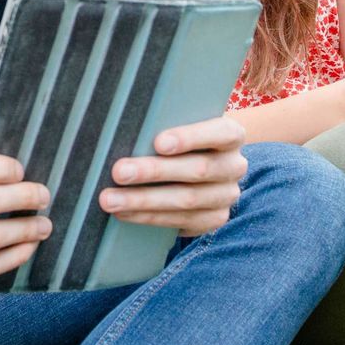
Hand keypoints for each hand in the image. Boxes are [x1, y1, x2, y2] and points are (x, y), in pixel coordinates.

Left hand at [101, 116, 247, 236]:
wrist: (200, 163)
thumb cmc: (182, 136)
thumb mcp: (181, 123)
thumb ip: (164, 122)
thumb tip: (123, 124)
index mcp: (231, 135)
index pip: (219, 133)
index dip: (190, 138)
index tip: (158, 143)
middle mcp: (234, 166)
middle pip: (197, 170)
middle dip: (154, 171)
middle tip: (119, 172)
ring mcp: (226, 196)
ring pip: (187, 201)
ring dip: (143, 201)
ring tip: (110, 199)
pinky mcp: (213, 219)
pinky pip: (180, 222)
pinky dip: (148, 217)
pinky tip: (124, 212)